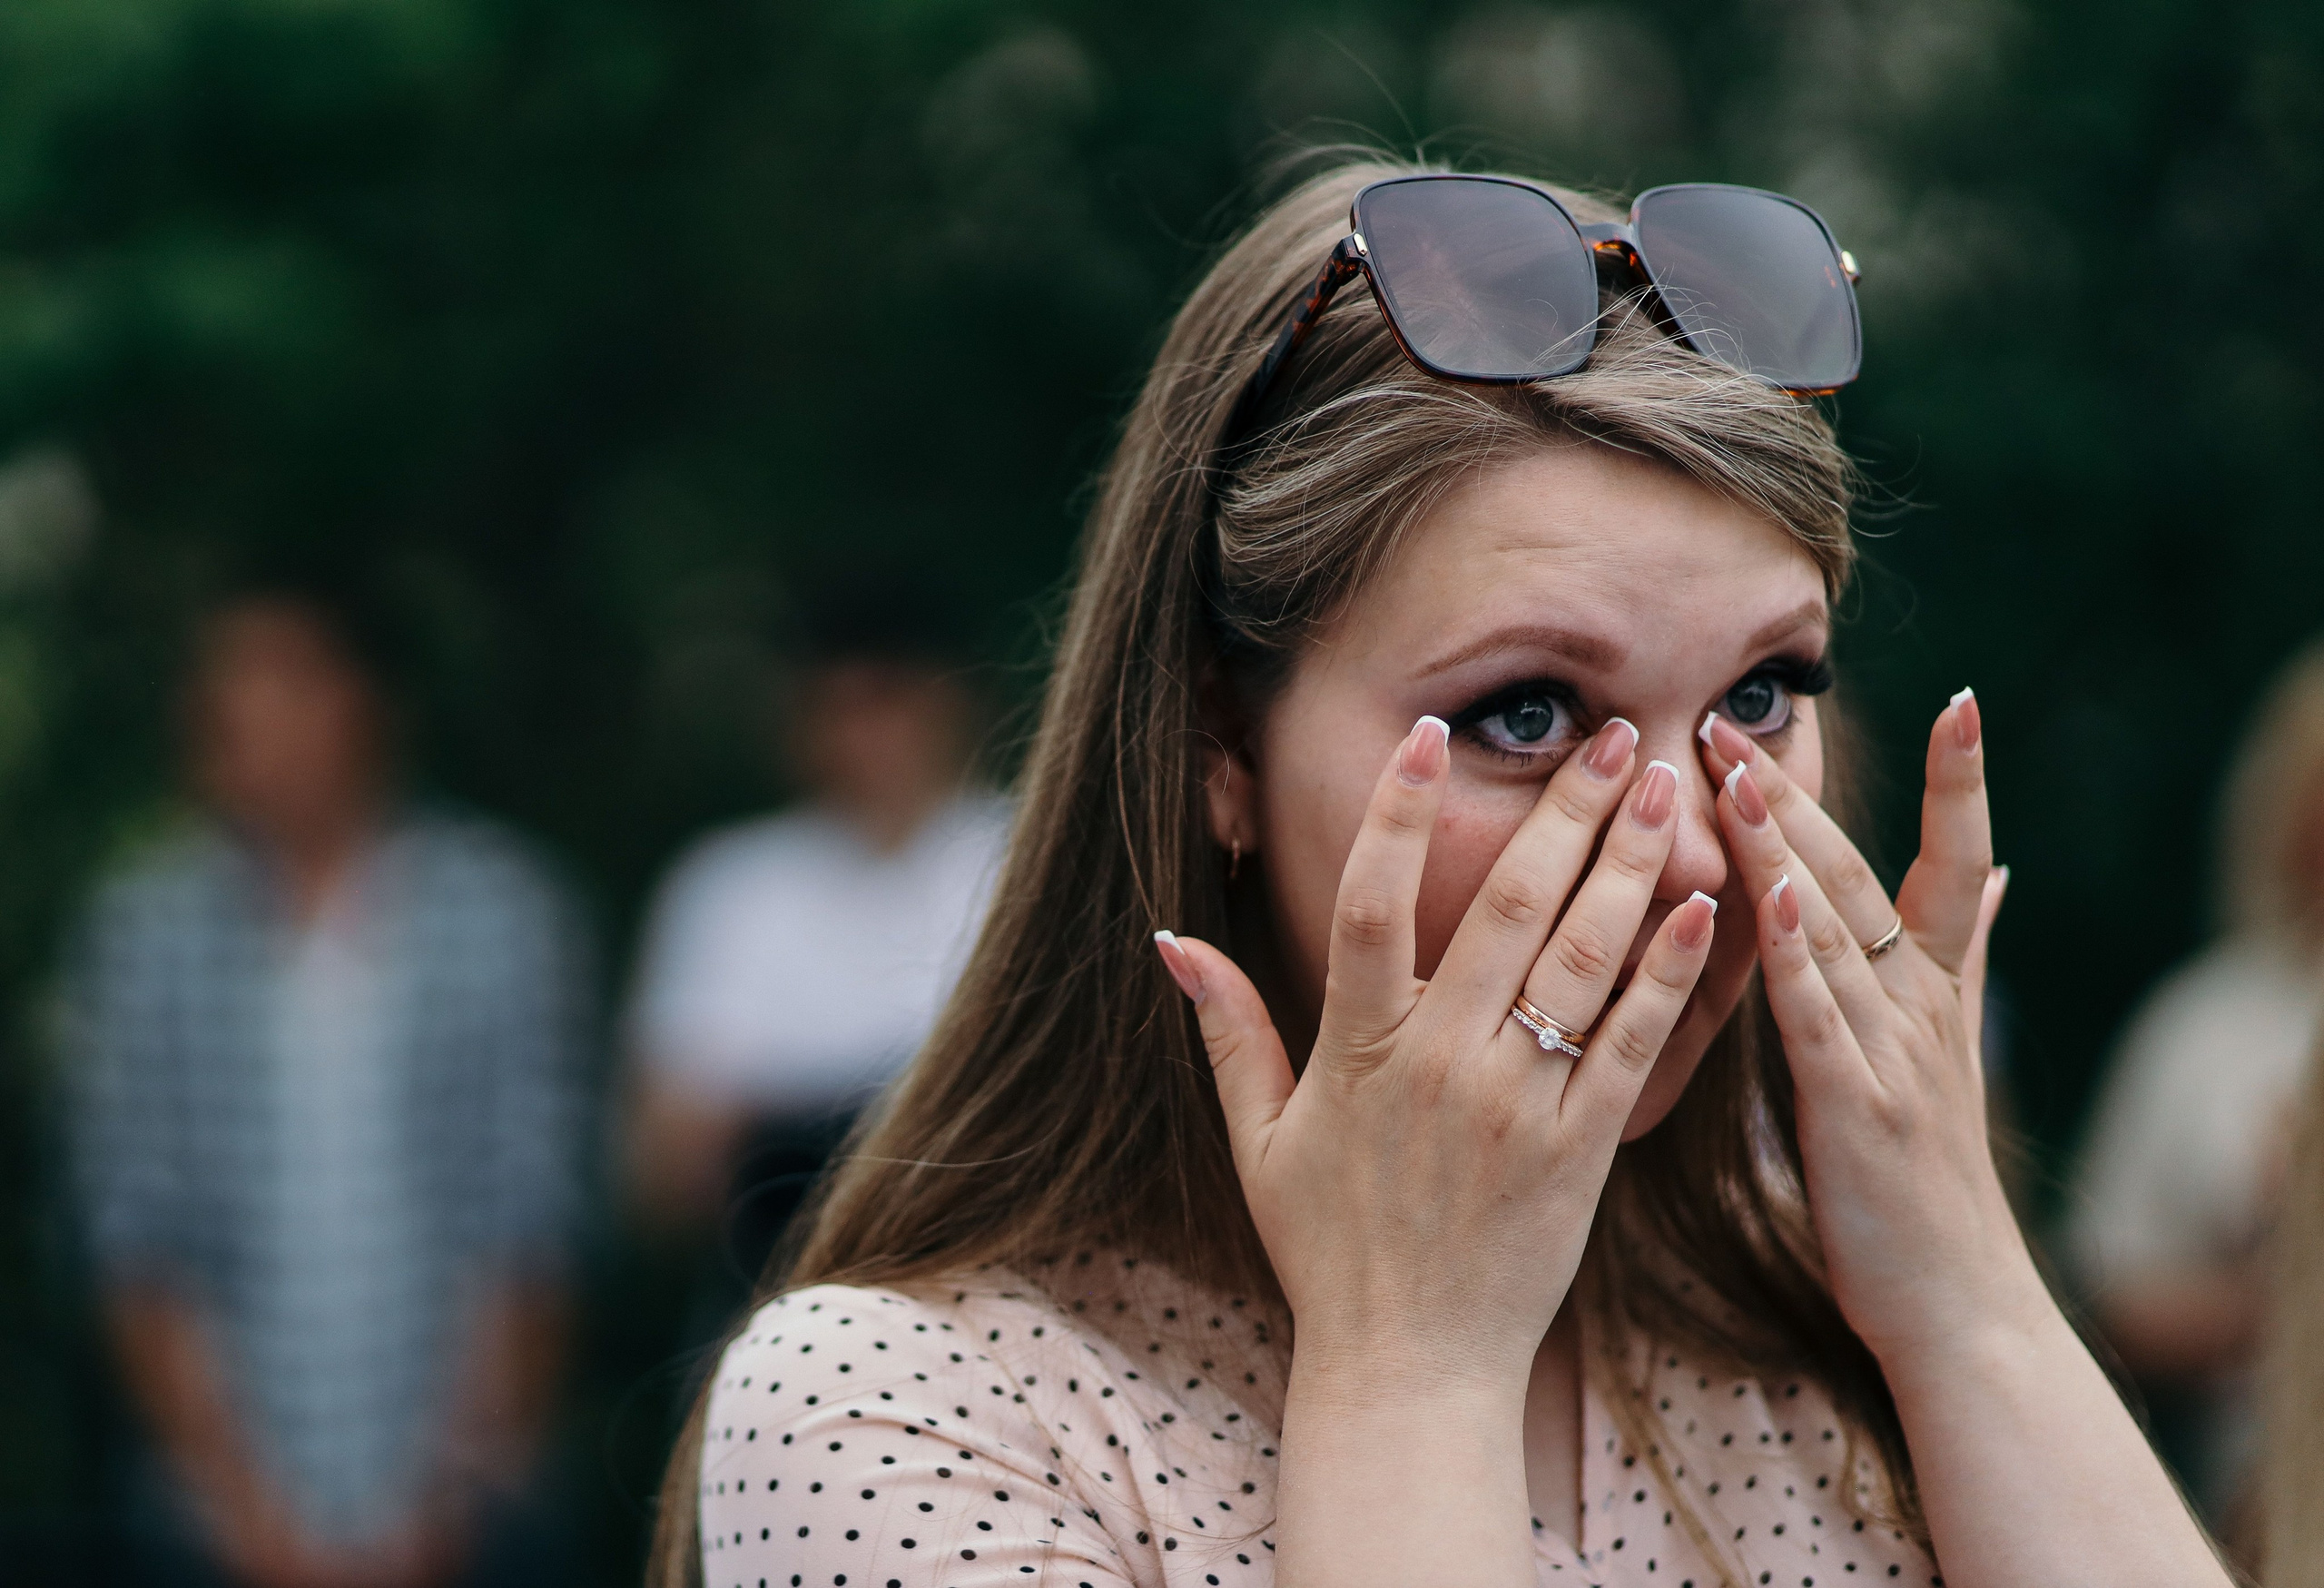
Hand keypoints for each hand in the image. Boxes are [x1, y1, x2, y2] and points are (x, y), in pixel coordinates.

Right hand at [1157, 715, 1718, 1372]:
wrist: (1411, 1368)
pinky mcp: (1583, 1148)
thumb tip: (1171, 940)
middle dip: (1560, 810)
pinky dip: (1672, 971)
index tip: (1431, 733)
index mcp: (1357, 1051)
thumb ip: (1229, 1031)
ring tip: (1661, 783)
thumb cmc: (1330, 1251)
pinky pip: (1635, 1043)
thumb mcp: (1260, 1141)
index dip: (1400, 813)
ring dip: (1626, 863)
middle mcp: (1440, 1063)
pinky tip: (1704, 903)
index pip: (1369, 903)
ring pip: (1582, 959)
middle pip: (1506, 908)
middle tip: (1604, 732)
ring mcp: (1518, 1104)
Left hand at [1699, 694, 2030, 1364]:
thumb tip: (2007, 872)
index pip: (1957, 865)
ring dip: (1780, 847)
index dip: (1963, 786)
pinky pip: (1816, 1015)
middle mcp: (1923, 1007)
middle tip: (1732, 719)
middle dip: (1796, 794)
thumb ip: (1969, 958)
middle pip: (1859, 877)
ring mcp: (1893, 1054)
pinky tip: (1767, 895)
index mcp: (1937, 993)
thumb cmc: (1929, 1181)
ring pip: (1831, 928)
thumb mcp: (1953, 1055)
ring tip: (1732, 772)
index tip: (1964, 701)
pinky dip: (1792, 952)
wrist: (1956, 1304)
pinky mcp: (1856, 1107)